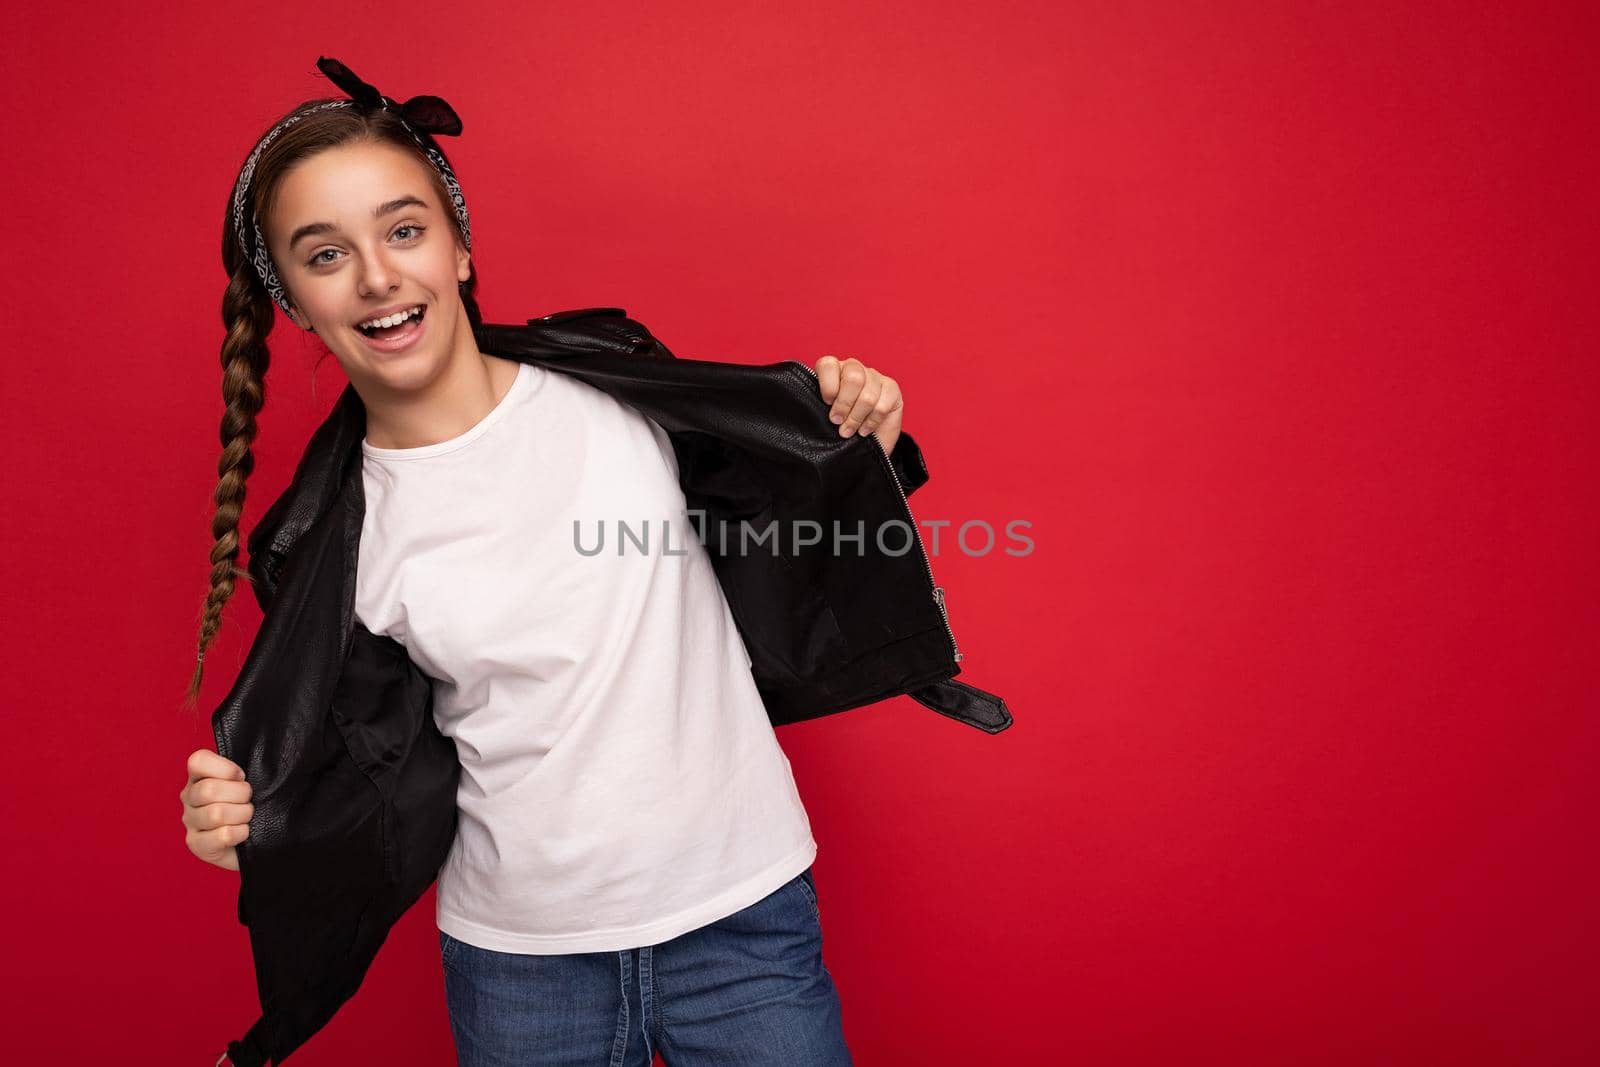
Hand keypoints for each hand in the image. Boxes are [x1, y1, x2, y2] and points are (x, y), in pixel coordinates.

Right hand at [181, 748, 252, 871]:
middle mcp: (190, 797)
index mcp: (199, 776)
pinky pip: (222, 836)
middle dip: (240, 794)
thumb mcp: (248, 781)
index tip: (241, 777)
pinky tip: (243, 833)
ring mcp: (190, 821)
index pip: (198, 761)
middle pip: (208, 790)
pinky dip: (240, 833)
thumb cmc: (250, 803)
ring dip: (241, 815)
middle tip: (248, 800)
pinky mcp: (196, 844)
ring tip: (246, 817)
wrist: (253, 839)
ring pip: (215, 814)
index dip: (225, 768)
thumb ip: (246, 768)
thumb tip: (270, 753)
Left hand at [811, 354, 903, 456]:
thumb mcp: (823, 416)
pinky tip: (864, 430)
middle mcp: (854, 368)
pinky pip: (882, 406)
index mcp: (834, 370)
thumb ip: (816, 408)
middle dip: (844, 404)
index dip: (828, 385)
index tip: (826, 404)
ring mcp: (875, 377)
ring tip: (848, 432)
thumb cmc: (840, 426)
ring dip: (856, 418)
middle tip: (837, 421)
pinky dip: (871, 422)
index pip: (829, 364)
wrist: (866, 442)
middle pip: (853, 377)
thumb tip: (803, 414)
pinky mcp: (891, 389)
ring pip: (868, 395)